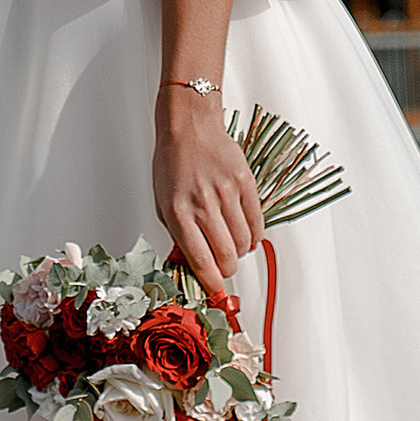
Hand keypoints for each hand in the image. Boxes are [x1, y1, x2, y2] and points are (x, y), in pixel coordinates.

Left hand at [153, 84, 263, 288]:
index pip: (200, 260)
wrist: (189, 127)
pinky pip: (257, 222)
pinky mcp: (244, 183)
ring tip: (231, 246)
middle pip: (226, 256)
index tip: (216, 293)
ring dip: (239, 253)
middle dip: (227, 270)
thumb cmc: (172, 164)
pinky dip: (253, 236)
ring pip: (243, 242)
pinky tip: (245, 234)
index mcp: (178, 212)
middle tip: (223, 268)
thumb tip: (190, 265)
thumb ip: (178, 235)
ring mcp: (226, 192)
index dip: (211, 283)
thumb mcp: (162, 202)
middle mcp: (203, 203)